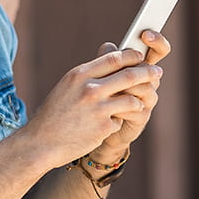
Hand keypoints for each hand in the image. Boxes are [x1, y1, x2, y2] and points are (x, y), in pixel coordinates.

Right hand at [27, 46, 163, 169]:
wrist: (40, 143)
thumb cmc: (53, 114)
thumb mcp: (67, 87)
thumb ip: (88, 75)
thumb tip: (112, 60)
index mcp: (79, 75)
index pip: (114, 58)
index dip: (132, 56)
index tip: (140, 57)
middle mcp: (90, 89)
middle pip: (129, 75)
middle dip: (147, 73)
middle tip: (157, 73)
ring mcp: (98, 109)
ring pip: (132, 99)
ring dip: (139, 101)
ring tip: (139, 103)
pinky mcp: (104, 128)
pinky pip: (120, 121)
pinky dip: (117, 123)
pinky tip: (107, 126)